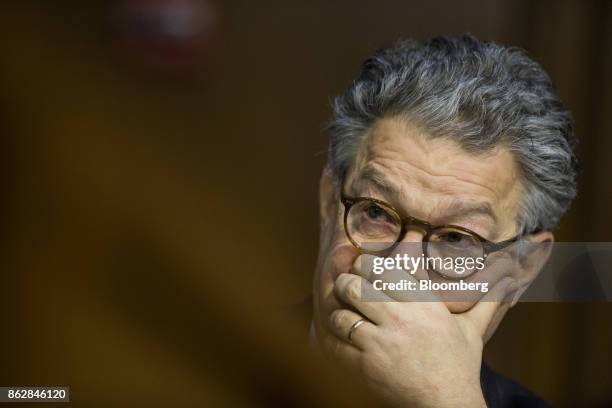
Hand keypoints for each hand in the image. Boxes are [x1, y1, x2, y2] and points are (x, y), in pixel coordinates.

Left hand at [327, 255, 513, 407]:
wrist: (447, 403)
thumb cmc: (459, 365)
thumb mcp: (472, 330)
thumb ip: (485, 302)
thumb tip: (509, 282)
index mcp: (423, 303)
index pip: (382, 268)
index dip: (364, 264)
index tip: (361, 268)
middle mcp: (401, 317)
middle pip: (356, 285)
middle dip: (346, 283)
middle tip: (346, 287)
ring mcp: (382, 341)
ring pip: (343, 311)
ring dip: (338, 311)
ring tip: (342, 312)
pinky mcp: (367, 363)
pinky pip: (339, 341)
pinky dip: (334, 336)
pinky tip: (339, 336)